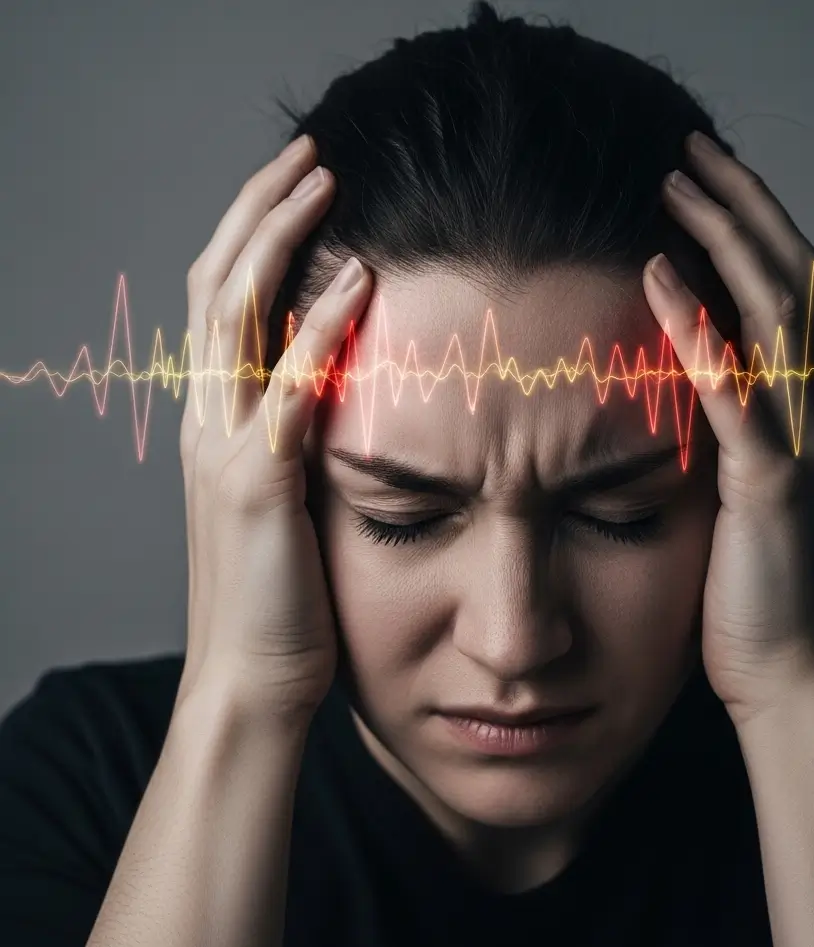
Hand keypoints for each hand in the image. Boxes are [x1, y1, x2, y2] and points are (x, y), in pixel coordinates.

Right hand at [178, 134, 372, 722]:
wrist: (251, 679)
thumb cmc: (282, 597)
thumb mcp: (287, 503)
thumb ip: (302, 442)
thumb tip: (349, 391)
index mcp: (217, 424)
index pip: (222, 305)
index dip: (252, 237)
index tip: (298, 190)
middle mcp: (209, 423)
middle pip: (219, 286)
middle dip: (260, 211)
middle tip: (309, 155)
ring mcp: (226, 449)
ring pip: (237, 317)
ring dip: (280, 240)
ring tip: (323, 182)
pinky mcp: (259, 485)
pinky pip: (288, 390)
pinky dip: (320, 330)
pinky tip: (360, 283)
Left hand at [642, 131, 813, 725]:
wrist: (788, 669)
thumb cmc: (750, 587)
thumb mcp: (735, 492)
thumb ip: (720, 432)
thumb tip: (669, 382)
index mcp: (807, 409)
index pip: (787, 291)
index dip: (751, 227)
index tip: (700, 183)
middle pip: (789, 278)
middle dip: (741, 206)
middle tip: (688, 154)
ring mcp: (803, 442)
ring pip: (773, 314)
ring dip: (724, 240)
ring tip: (673, 186)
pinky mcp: (772, 482)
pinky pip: (737, 389)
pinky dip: (699, 330)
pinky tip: (660, 281)